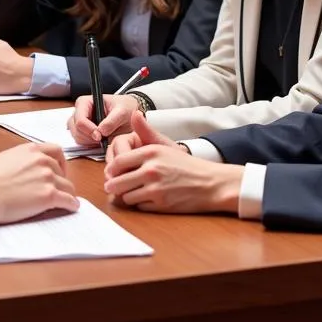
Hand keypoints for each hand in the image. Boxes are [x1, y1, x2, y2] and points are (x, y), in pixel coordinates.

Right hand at [0, 142, 79, 224]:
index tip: (59, 170)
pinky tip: (71, 207)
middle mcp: (41, 161)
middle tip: (58, 189)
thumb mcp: (4, 159)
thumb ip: (20, 162)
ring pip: (67, 186)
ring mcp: (47, 177)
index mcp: (30, 150)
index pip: (55, 151)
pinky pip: (68, 200)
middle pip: (62, 170)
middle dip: (61, 180)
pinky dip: (71, 204)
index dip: (60, 162)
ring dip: (67, 193)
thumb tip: (25, 173)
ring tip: (66, 200)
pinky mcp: (48, 195)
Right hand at [68, 92, 140, 144]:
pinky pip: (82, 143)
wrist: (129, 114)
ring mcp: (80, 123)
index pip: (79, 119)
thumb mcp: (122, 111)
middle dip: (89, 137)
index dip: (88, 129)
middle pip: (76, 129)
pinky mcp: (83, 133)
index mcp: (85, 102)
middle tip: (103, 139)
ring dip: (90, 142)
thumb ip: (112, 121)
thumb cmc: (124, 108)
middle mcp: (79, 112)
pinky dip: (91, 145)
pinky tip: (102, 140)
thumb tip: (101, 131)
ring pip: (77, 137)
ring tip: (105, 138)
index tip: (100, 136)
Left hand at [103, 113, 241, 213]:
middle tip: (115, 187)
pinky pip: (139, 207)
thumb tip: (134, 114)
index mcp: (150, 152)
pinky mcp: (161, 204)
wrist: (210, 183)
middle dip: (114, 186)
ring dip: (128, 196)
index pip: (117, 162)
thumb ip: (145, 131)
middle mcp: (151, 169)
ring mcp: (155, 188)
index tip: (112, 173)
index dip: (111, 170)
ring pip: (126, 197)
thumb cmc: (186, 165)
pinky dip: (141, 204)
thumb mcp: (165, 145)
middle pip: (116, 182)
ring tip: (135, 191)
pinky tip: (149, 198)